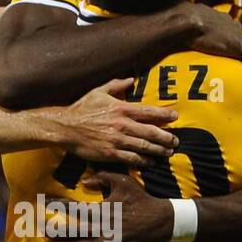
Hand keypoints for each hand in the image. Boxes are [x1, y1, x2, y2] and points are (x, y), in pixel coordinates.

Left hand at [46, 171, 171, 241]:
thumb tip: (84, 181)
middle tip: (42, 229)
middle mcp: (102, 229)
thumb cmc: (141, 200)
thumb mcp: (124, 182)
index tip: (45, 202)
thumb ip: (103, 177)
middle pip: (73, 232)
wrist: (160, 222)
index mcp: (103, 211)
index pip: (75, 208)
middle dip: (56, 231)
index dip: (58, 205)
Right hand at [57, 78, 177, 166]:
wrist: (65, 127)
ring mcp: (117, 140)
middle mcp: (122, 124)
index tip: (174, 117)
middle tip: (175, 141)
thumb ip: (116, 85)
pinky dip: (144, 161)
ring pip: (144, 146)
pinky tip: (151, 162)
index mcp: (121, 108)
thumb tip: (131, 79)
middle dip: (166, 137)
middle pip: (151, 131)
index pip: (148, 111)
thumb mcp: (98, 92)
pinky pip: (132, 158)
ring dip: (159, 150)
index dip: (164, 114)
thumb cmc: (81, 108)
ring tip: (168, 153)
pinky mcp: (111, 153)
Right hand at [180, 3, 241, 81]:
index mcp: (220, 18)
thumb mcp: (186, 12)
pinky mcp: (236, 49)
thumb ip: (187, 13)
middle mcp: (232, 26)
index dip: (233, 31)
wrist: (189, 20)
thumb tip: (178, 9)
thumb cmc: (184, 17)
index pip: (231, 25)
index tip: (235, 35)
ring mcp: (236, 38)